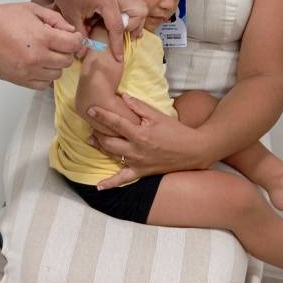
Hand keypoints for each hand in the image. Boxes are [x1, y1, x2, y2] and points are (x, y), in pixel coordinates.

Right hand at [0, 2, 82, 88]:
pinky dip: (44, 76)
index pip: (73, 44)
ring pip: (57, 74)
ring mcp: (29, 71)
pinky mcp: (21, 80)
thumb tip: (69, 29)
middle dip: (66, 51)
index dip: (76, 39)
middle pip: (67, 61)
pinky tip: (38, 64)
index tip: (72, 37)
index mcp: (42, 37)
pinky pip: (43, 84)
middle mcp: (37, 56)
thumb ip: (54, 18)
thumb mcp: (30, 9)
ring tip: (45, 53)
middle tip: (58, 44)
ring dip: (55, 64)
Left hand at [47, 0, 146, 60]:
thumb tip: (83, 53)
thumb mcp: (71, 14)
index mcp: (106, 2)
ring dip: (135, 19)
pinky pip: (134, 2)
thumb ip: (80, 34)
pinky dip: (132, 12)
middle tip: (121, 34)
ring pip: (141, 6)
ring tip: (123, 28)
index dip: (117, 45)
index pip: (117, 27)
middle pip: (139, 13)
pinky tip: (120, 20)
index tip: (118, 58)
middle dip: (133, 27)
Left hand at [86, 93, 202, 188]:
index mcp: (140, 134)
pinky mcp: (141, 173)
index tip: (90, 110)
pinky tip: (99, 186)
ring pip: (112, 156)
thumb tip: (122, 96)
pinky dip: (110, 183)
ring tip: (90, 140)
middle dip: (97, 132)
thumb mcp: (157, 115)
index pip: (115, 123)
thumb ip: (138, 106)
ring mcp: (137, 163)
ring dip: (99, 148)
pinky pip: (123, 180)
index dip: (101, 115)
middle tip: (91, 124)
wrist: (192, 150)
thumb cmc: (176, 131)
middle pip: (109, 141)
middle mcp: (136, 150)